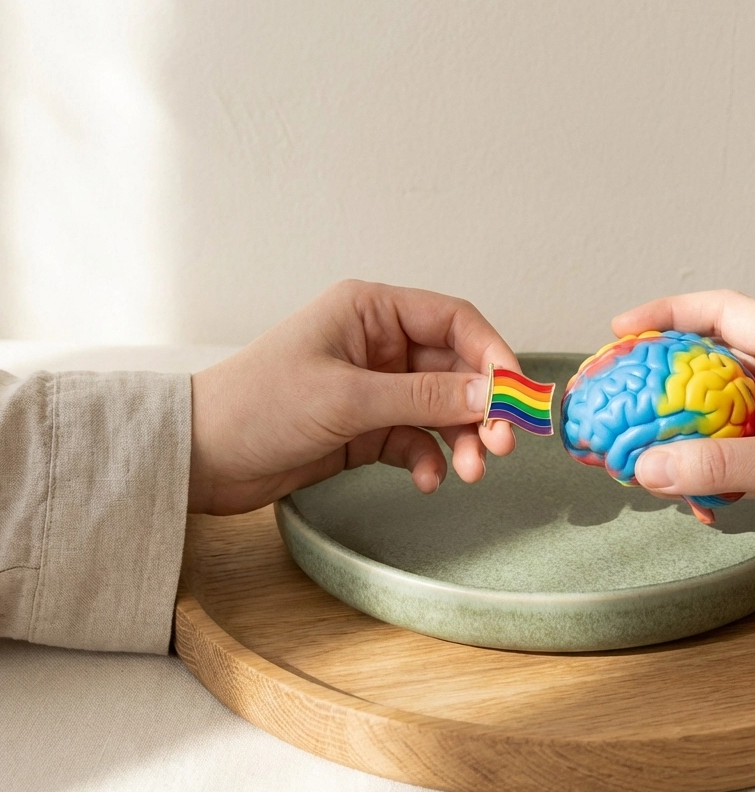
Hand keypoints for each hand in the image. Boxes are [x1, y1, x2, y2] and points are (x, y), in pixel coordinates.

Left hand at [188, 281, 518, 514]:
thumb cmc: (258, 406)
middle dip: (480, 407)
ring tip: (468, 472)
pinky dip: (428, 458)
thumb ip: (425, 396)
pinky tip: (427, 479)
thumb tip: (491, 394)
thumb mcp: (348, 398)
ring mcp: (374, 388)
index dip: (493, 354)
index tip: (517, 395)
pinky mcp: (365, 428)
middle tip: (500, 446)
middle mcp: (378, 344)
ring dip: (460, 439)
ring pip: (441, 408)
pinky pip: (415, 439)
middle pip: (455, 368)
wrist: (200, 458)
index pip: (454, 320)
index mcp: (371, 311)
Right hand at [615, 291, 754, 581]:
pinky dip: (713, 469)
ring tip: (645, 453)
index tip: (623, 329)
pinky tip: (698, 498)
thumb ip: (719, 464)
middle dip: (665, 380)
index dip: (668, 314)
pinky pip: (738, 450)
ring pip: (721, 410)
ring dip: (685, 432)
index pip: (723, 312)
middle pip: (713, 362)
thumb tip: (649, 466)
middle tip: (622, 395)